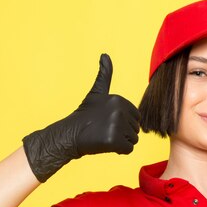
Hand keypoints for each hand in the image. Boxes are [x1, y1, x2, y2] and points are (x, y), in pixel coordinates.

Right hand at [23, 54, 139, 181]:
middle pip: (136, 129)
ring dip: (120, 142)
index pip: (136, 117)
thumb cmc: (85, 115)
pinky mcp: (113, 140)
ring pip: (133, 140)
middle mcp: (119, 111)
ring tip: (104, 136)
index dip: (124, 122)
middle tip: (104, 130)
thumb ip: (105, 74)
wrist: (70, 135)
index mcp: (119, 99)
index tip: (107, 120)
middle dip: (122, 133)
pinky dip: (118, 151)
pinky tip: (105, 145)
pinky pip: (128, 150)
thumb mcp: (97, 92)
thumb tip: (105, 54)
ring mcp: (116, 126)